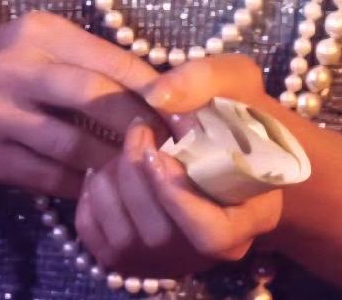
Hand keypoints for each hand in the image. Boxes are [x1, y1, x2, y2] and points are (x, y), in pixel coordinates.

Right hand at [0, 11, 167, 197]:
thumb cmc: (2, 64)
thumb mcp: (39, 42)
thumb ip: (88, 58)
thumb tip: (159, 85)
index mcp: (40, 31)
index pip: (109, 58)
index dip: (152, 88)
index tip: (184, 111)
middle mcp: (16, 66)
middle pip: (93, 96)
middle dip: (138, 124)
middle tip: (171, 147)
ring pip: (70, 143)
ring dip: (110, 161)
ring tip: (140, 171)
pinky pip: (43, 175)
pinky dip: (76, 184)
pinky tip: (98, 186)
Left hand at [73, 55, 285, 277]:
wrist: (231, 142)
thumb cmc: (240, 112)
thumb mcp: (238, 80)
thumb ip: (204, 80)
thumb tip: (157, 96)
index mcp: (249, 218)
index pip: (212, 234)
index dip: (178, 196)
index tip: (158, 151)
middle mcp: (211, 253)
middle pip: (160, 235)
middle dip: (138, 175)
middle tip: (140, 127)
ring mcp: (171, 260)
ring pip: (124, 239)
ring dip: (115, 182)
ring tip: (130, 146)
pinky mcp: (135, 260)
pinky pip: (96, 239)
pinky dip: (92, 199)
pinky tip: (111, 167)